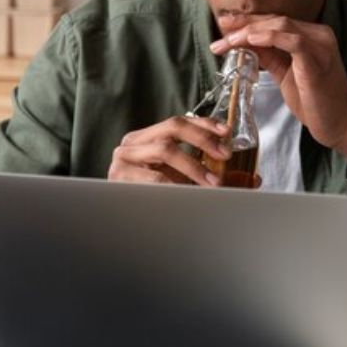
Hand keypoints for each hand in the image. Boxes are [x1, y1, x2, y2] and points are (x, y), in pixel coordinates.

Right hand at [108, 115, 231, 185]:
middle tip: (224, 154)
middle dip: (202, 139)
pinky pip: (156, 177)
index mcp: (146, 137)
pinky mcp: (119, 174)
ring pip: (165, 149)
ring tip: (212, 182)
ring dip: (194, 166)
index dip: (204, 124)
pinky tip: (191, 193)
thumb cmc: (152, 197)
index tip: (226, 132)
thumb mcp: (173, 175)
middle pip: (172, 127)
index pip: (178, 122)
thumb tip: (223, 153)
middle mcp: (133, 141)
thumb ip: (191, 160)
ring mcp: (124, 156)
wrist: (123, 223)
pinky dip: (178, 184)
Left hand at [211, 15, 346, 161]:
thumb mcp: (285, 73)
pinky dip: (270, 38)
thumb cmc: (314, 101)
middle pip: (275, 20)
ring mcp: (321, 45)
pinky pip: (293, 41)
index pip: (275, 21)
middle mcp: (319, 34)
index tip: (224, 24)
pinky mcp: (319, 60)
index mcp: (312, 35)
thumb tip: (245, 42)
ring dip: (249, 32)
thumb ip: (269, 55)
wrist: (339, 125)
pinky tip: (251, 40)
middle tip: (219, 31)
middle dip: (243, 24)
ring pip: (280, 26)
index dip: (248, 21)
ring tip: (227, 41)